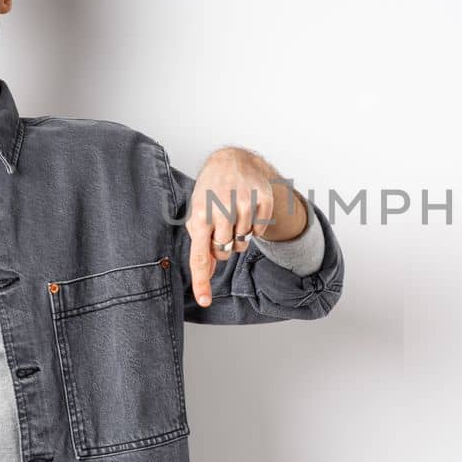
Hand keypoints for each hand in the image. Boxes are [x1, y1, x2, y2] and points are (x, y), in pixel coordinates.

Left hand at [184, 147, 306, 306]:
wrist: (233, 160)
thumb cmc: (210, 191)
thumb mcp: (198, 212)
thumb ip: (200, 243)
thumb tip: (205, 273)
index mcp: (201, 214)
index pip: (200, 255)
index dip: (201, 281)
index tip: (204, 300)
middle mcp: (222, 209)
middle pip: (224, 252)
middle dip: (221, 247)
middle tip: (220, 228)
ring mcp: (245, 204)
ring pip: (243, 243)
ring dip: (238, 236)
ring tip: (233, 216)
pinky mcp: (263, 201)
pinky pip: (259, 231)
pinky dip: (253, 228)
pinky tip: (246, 212)